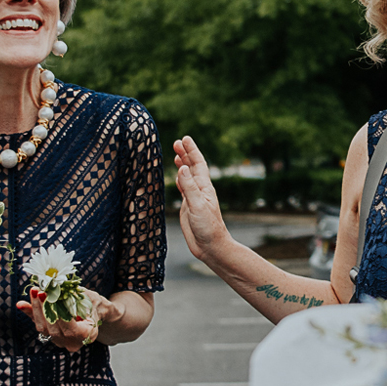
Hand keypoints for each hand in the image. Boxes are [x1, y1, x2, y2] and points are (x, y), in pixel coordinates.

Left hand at [19, 286, 122, 351]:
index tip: (50, 298)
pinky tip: (21, 304)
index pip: (69, 329)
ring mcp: (61, 343)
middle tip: (39, 290)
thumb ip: (71, 296)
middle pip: (53, 328)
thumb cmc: (94, 304)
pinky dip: (31, 313)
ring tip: (34, 291)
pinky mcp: (52, 337)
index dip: (57, 314)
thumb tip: (53, 288)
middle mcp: (73, 343)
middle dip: (44, 308)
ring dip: (36, 308)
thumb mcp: (87, 297)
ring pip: (44, 328)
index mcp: (87, 336)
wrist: (95, 313)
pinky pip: (39, 325)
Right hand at [173, 136, 231, 260]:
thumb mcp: (197, 205)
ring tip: (175, 154)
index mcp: (204, 187)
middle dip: (185, 153)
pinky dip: (179, 180)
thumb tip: (181, 168)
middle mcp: (200, 190)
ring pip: (187, 176)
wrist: (211, 247)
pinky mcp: (188, 207)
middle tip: (176, 142)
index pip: (197, 164)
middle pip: (192, 167)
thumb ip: (189, 187)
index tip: (184, 138)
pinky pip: (183, 188)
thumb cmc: (208, 227)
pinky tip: (177, 176)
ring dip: (182, 164)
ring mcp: (194, 198)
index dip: (191, 150)